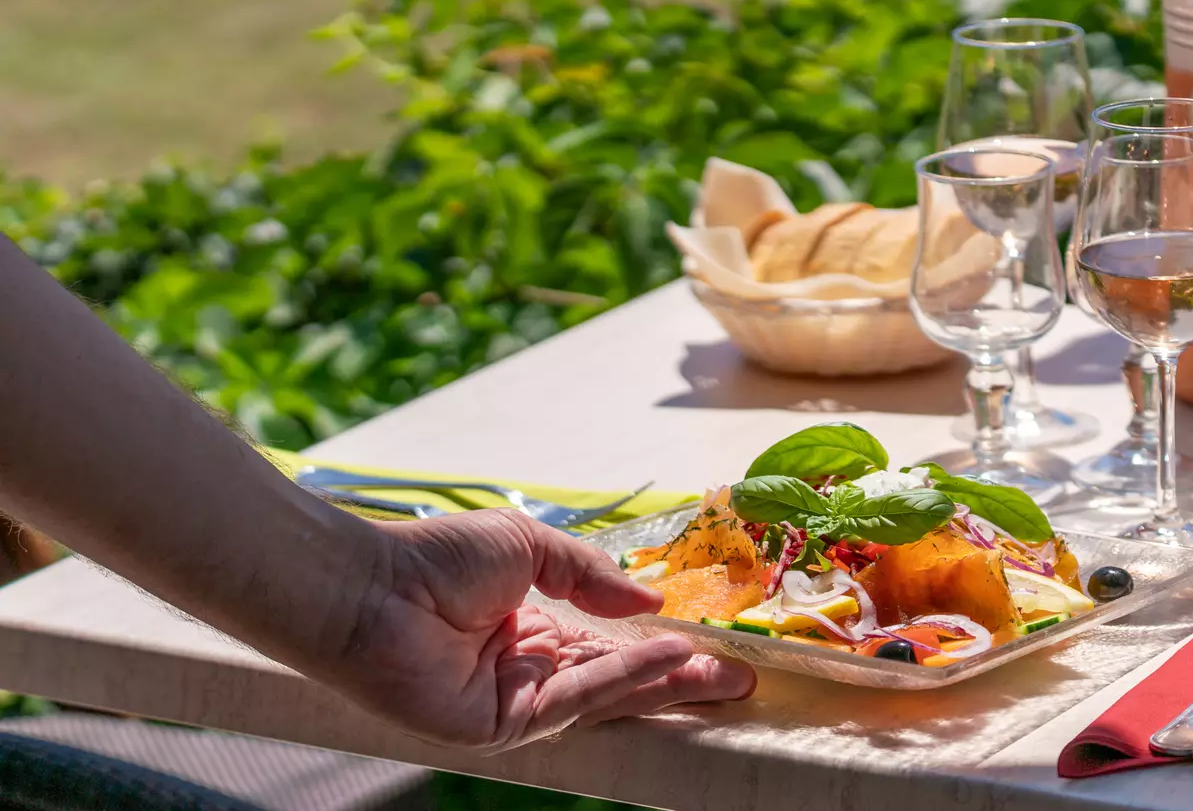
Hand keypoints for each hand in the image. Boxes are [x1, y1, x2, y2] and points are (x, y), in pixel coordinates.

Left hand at [327, 508, 754, 750]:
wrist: (370, 586)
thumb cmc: (436, 558)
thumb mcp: (531, 548)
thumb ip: (591, 576)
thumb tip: (650, 604)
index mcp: (530, 630)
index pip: (608, 646)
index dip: (659, 646)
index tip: (712, 640)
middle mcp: (528, 671)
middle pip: (618, 680)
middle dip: (681, 679)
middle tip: (741, 677)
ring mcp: (516, 702)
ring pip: (607, 696)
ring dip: (667, 683)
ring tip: (723, 674)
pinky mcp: (501, 726)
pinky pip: (577, 701)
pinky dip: (626, 680)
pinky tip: (670, 657)